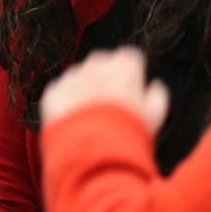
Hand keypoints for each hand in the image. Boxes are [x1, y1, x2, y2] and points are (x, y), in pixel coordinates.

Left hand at [40, 47, 169, 136]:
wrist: (93, 153)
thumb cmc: (127, 134)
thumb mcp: (154, 117)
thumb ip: (157, 96)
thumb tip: (155, 87)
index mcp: (124, 66)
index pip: (130, 58)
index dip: (132, 74)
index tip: (131, 88)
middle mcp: (97, 65)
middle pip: (103, 63)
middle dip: (106, 78)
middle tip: (110, 104)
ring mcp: (72, 77)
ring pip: (79, 77)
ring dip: (84, 89)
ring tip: (92, 117)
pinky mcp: (54, 92)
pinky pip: (61, 92)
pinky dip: (66, 102)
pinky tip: (75, 121)